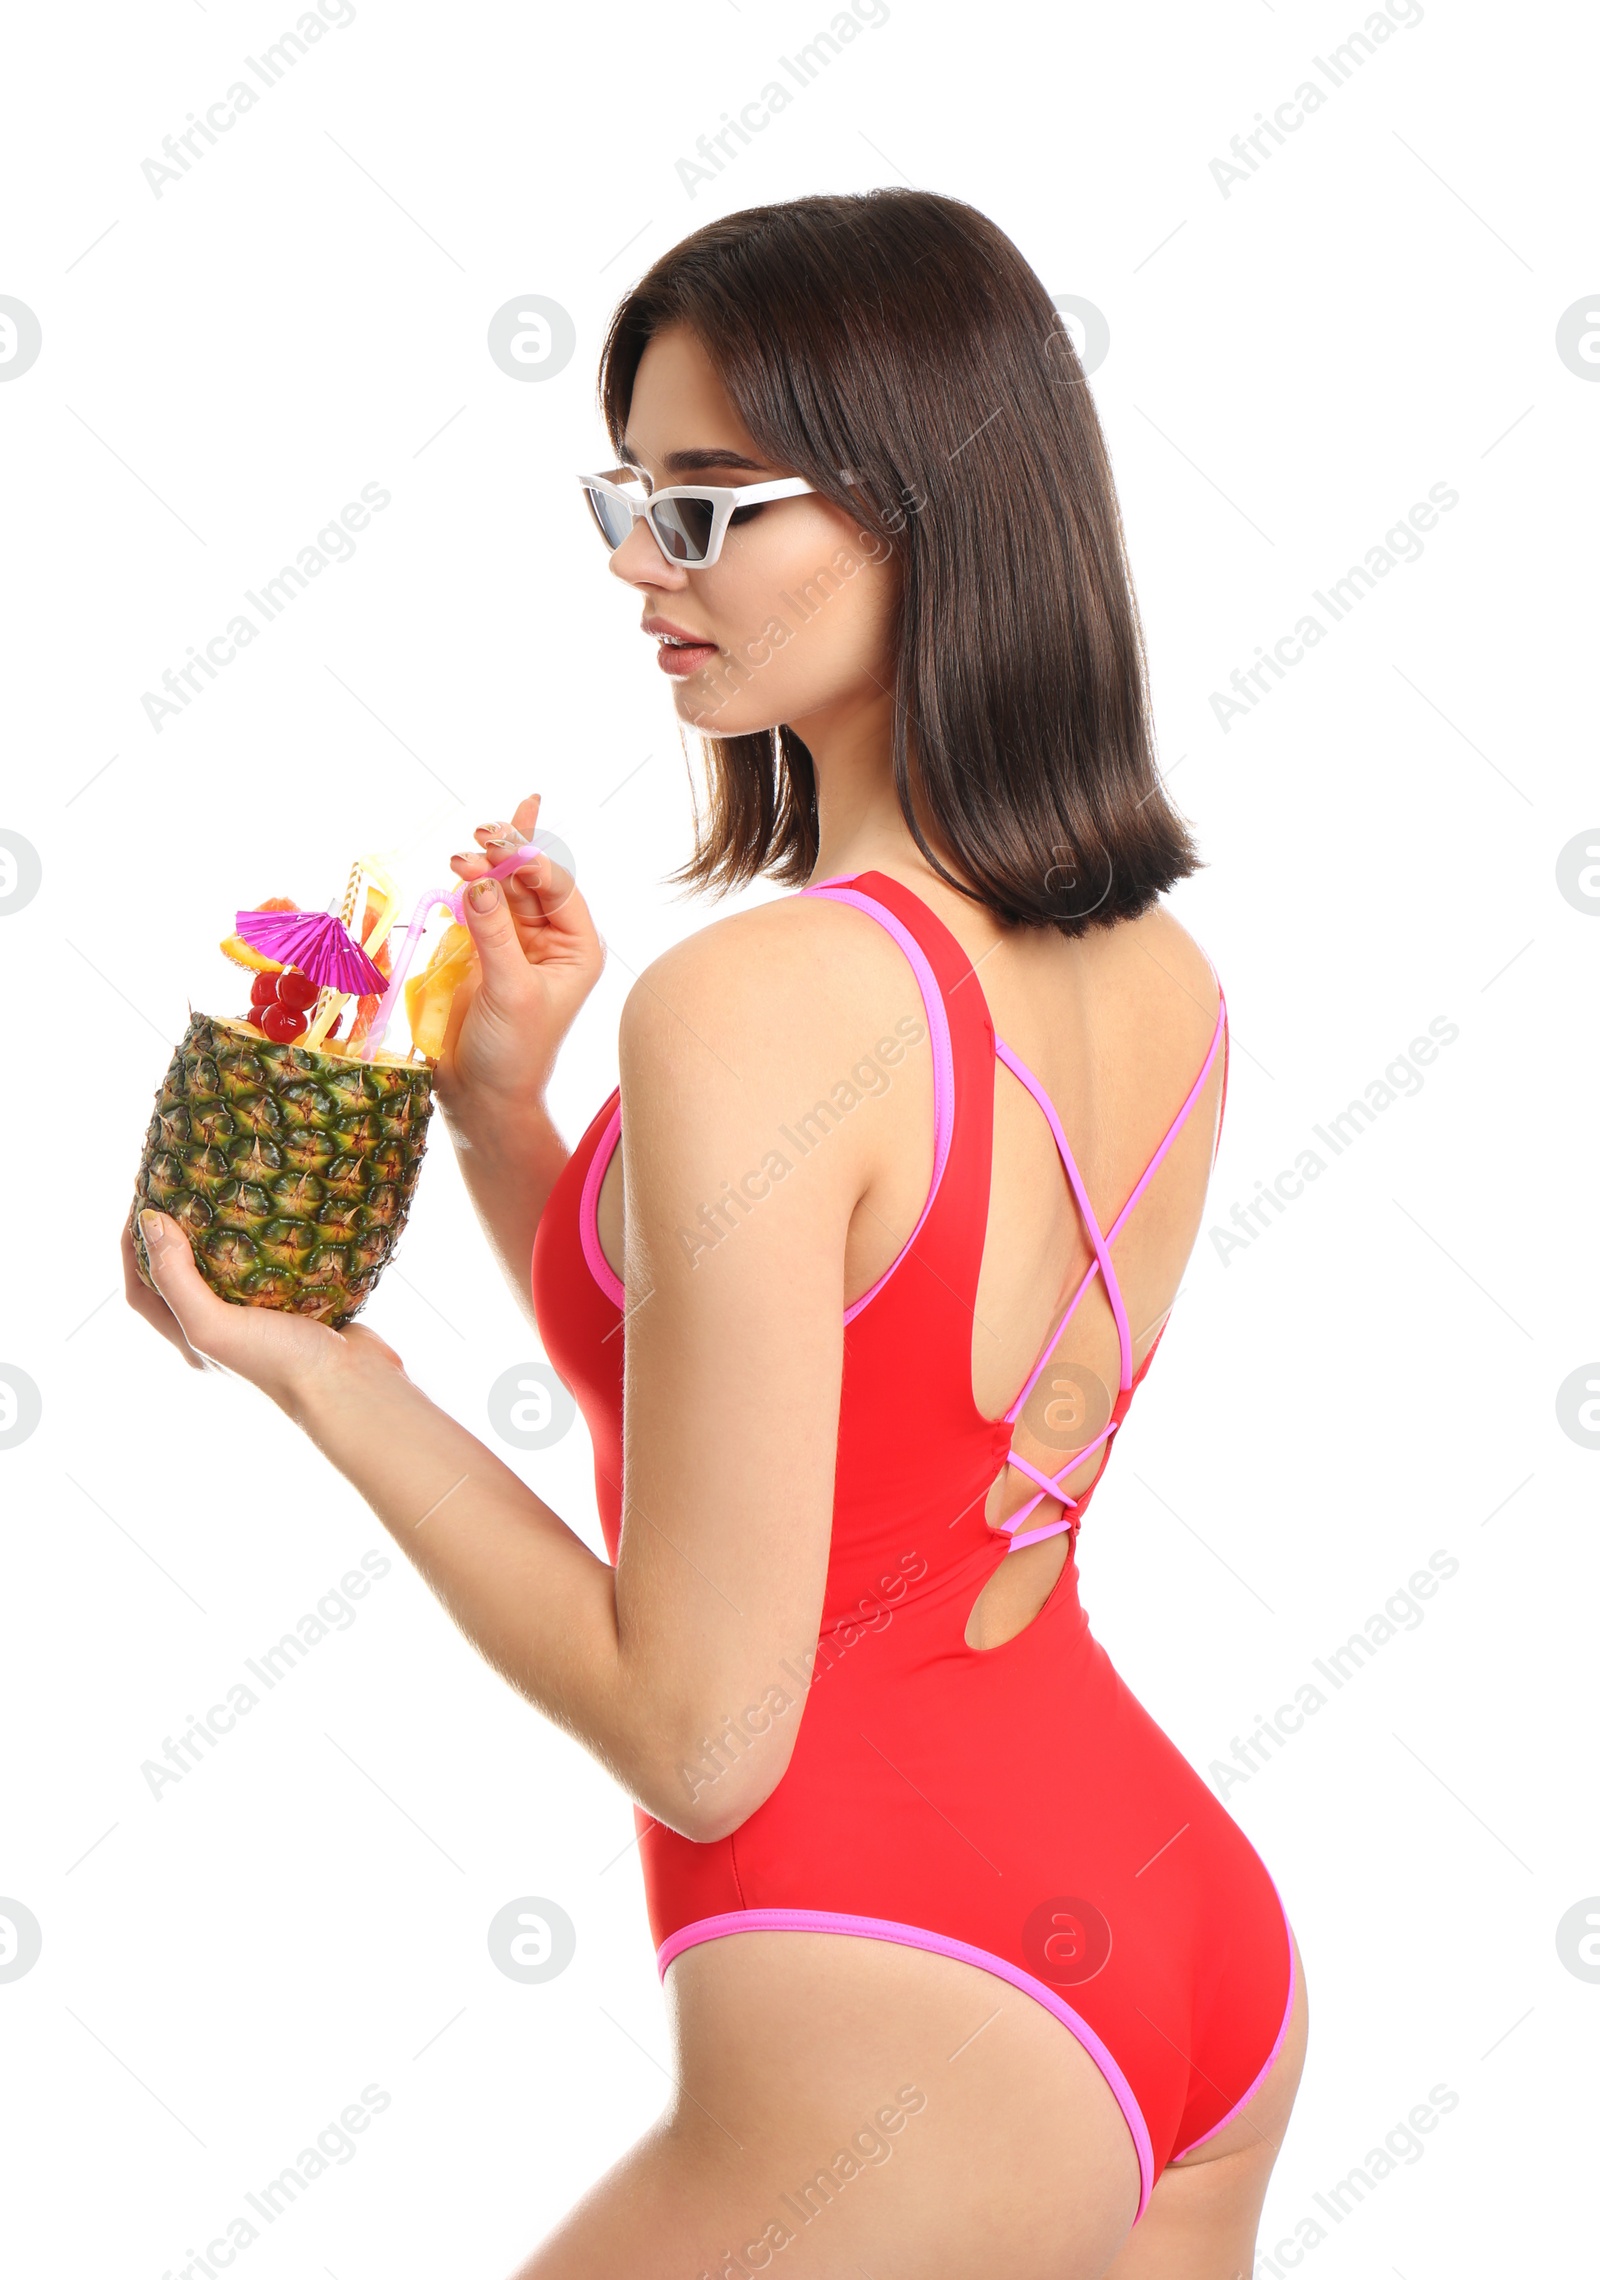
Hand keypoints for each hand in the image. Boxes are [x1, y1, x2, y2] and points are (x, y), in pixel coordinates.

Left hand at [126, 1207, 404, 1410]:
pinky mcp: (300, 1309)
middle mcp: (221, 1334)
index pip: (142, 1290)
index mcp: (191, 1341)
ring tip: (231, 1194)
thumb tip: (149, 1218)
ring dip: (226, 1235)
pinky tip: (280, 1218)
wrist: (352, 1387)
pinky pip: (277, 1269)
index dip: (133, 1247)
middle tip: (185, 1189)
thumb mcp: (212, 1325)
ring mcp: (262, 1322)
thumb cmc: (278, 1363)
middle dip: (176, 1235)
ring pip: (233, 1271)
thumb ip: (176, 1277)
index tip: (143, 1200)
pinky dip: (272, 1244)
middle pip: (183, 1277)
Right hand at [437, 792, 604, 1125]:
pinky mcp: (484, 949)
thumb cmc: (513, 1052)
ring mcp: (517, 942)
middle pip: (530, 879)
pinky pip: (479, 904)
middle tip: (480, 835)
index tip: (495, 849)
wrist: (482, 1093)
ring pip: (502, 886)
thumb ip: (493, 935)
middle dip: (505, 854)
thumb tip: (477, 882)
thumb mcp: (510, 991)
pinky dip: (470, 881)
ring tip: (459, 855)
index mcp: (577, 948)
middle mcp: (552, 940)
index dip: (528, 862)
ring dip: (482, 866)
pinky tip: (467, 855)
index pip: (558, 888)